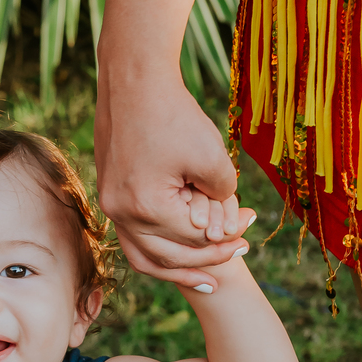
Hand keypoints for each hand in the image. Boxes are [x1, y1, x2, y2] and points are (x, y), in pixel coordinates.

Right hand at [95, 65, 254, 290]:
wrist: (134, 81)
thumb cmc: (174, 114)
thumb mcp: (212, 157)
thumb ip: (223, 198)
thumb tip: (218, 226)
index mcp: (145, 207)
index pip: (194, 241)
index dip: (227, 238)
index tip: (251, 224)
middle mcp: (121, 213)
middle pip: (169, 258)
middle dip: (208, 259)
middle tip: (242, 251)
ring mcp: (111, 205)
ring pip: (144, 256)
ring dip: (179, 268)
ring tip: (210, 280)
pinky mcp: (111, 194)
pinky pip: (134, 237)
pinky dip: (159, 248)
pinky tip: (182, 248)